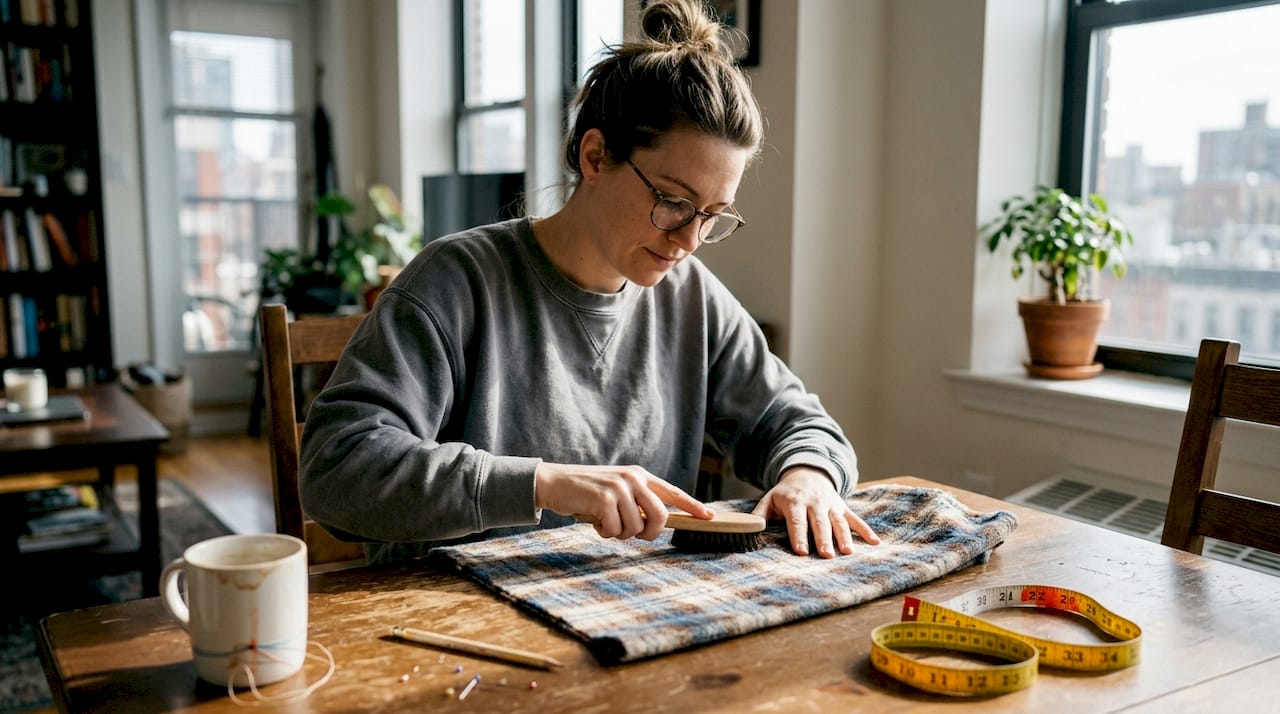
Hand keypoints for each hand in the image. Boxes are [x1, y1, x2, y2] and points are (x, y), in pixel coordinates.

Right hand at [534, 463, 713, 540]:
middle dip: (650, 533)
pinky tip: (593, 520)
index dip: (692, 506)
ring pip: (636, 528)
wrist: (555, 482)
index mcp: (639, 475)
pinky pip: (616, 531)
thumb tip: (656, 526)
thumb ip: (636, 502)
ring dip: (620, 533)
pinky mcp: (605, 499)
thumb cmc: (586, 492)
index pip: (672, 492)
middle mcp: (633, 478)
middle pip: (661, 516)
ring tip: (605, 522)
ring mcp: (620, 487)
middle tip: (635, 534)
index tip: (709, 517)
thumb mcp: (617, 490)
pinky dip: (604, 533)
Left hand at [751, 466, 879, 556]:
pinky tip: (875, 543)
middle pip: (820, 523)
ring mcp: (831, 504)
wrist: (807, 471)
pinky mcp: (843, 506)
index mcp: (795, 502)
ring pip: (839, 521)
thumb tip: (749, 528)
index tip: (801, 552)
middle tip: (827, 556)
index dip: (798, 536)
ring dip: (845, 537)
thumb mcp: (769, 499)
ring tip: (848, 552)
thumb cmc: (785, 493)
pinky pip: (855, 519)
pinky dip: (866, 530)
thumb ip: (759, 514)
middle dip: (824, 539)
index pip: (797, 521)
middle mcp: (815, 503)